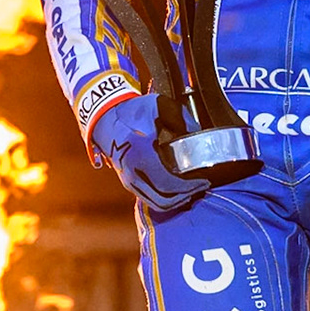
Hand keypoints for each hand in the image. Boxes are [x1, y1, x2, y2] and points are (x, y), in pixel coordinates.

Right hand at [93, 92, 209, 211]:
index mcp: (141, 155)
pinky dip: (165, 198)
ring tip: (192, 190)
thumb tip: (200, 135)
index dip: (189, 187)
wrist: (105, 116)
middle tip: (201, 187)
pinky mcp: (127, 181)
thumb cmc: (134, 110)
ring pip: (155, 203)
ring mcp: (127, 180)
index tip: (204, 182)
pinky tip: (177, 189)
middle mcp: (132, 173)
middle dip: (185, 197)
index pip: (167, 183)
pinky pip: (149, 198)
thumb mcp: (161, 106)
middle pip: (163, 201)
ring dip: (175, 201)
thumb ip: (182, 120)